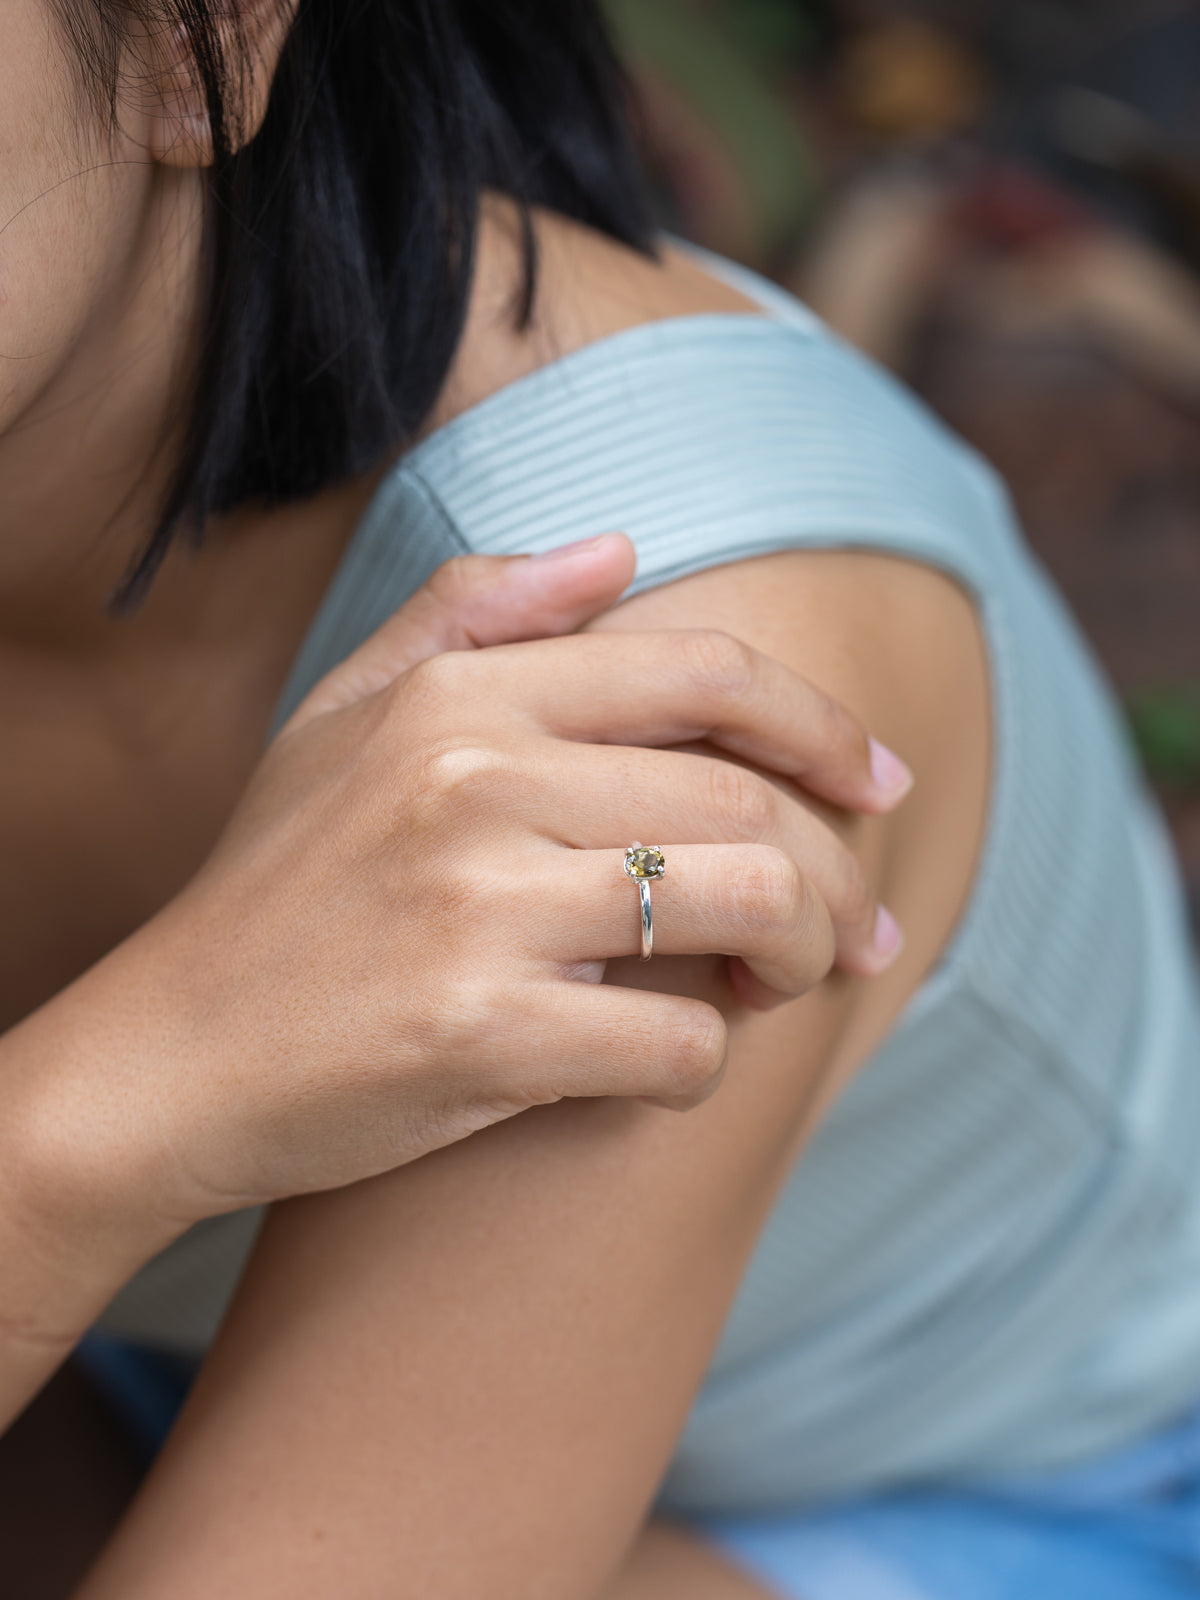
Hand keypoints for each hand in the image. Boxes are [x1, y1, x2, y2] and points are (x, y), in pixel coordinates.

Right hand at [9, 535, 911, 1236]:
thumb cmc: (278, 886)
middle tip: (853, 929)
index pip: (707, 671)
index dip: (824, 724)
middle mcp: (475, 780)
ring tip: (780, 986)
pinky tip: (671, 1060)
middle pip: (755, 799)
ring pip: (754, 903)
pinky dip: (706, 1063)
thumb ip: (474, 613)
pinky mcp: (479, 1032)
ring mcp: (478, 905)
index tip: (879, 782)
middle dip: (840, 873)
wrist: (169, 1054)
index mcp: (462, 698)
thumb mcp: (342, 715)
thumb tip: (618, 546)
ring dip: (805, 956)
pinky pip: (679, 1042)